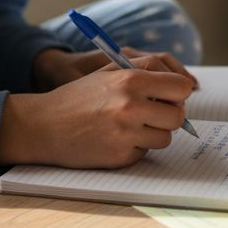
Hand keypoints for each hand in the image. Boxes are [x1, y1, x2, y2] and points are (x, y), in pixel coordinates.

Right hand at [1, 54, 196, 167]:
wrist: (44, 126)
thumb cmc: (78, 97)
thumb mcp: (109, 71)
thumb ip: (145, 70)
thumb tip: (184, 84)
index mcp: (130, 80)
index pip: (181, 87)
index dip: (177, 92)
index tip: (168, 96)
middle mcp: (131, 106)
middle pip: (178, 116)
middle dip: (169, 115)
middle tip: (152, 113)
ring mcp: (127, 134)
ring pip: (165, 137)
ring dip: (152, 133)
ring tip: (129, 125)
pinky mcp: (121, 157)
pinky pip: (145, 152)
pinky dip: (135, 147)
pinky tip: (114, 139)